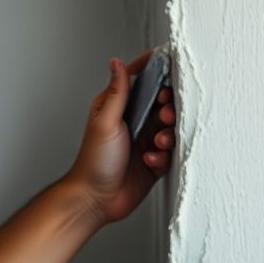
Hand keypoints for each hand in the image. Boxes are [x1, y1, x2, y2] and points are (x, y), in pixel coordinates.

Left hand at [65, 51, 176, 224]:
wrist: (96, 199)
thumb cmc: (93, 161)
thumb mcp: (106, 121)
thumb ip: (117, 92)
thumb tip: (117, 63)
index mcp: (117, 108)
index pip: (138, 81)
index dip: (154, 73)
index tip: (169, 67)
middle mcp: (132, 122)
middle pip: (162, 104)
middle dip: (168, 108)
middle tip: (164, 114)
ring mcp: (144, 141)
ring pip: (170, 128)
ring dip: (166, 134)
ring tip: (156, 142)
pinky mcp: (153, 161)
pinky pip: (170, 152)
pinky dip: (162, 156)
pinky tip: (150, 161)